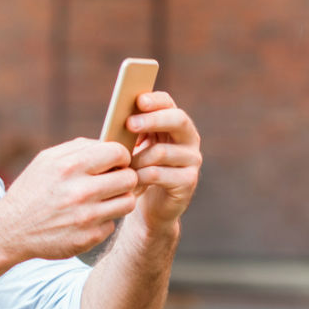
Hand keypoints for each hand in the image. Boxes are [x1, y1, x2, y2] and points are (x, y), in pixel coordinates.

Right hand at [0, 138, 138, 261]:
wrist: (11, 230)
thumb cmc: (31, 191)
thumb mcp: (46, 160)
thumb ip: (79, 148)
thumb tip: (109, 144)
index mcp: (70, 166)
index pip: (118, 153)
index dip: (120, 156)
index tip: (114, 163)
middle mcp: (81, 191)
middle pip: (129, 178)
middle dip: (123, 178)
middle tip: (111, 182)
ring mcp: (86, 217)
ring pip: (127, 202)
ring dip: (118, 199)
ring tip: (103, 200)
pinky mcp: (89, 238)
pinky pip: (112, 224)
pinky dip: (102, 221)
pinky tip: (86, 219)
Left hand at [125, 91, 200, 230]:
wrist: (149, 208)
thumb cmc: (138, 171)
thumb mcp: (133, 148)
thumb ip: (130, 133)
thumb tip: (116, 120)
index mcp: (174, 124)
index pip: (168, 103)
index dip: (155, 100)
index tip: (138, 100)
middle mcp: (189, 139)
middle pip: (177, 120)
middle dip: (152, 120)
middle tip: (129, 123)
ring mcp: (192, 160)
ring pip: (162, 151)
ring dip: (137, 158)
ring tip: (121, 164)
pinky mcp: (188, 182)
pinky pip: (159, 174)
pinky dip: (140, 177)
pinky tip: (129, 180)